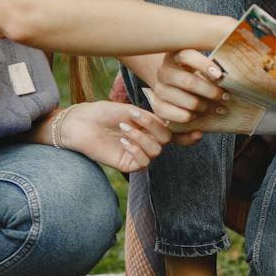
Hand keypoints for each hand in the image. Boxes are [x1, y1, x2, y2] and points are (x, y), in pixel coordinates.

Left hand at [41, 102, 173, 171]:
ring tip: (123, 128)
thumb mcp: (130, 110)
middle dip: (153, 126)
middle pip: (166, 139)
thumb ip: (151, 117)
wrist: (80, 123)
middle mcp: (145, 140)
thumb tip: (170, 123)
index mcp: (148, 127)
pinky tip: (123, 141)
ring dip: (141, 137)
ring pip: (156, 151)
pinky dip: (136, 150)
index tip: (194, 130)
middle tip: (133, 116)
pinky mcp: (127, 164)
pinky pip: (143, 162)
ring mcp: (137, 153)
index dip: (185, 133)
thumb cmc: (102, 113)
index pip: (171, 130)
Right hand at [125, 49, 226, 126]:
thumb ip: (211, 66)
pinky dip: (196, 117)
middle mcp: (164, 72)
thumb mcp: (199, 63)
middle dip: (211, 92)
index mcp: (174, 56)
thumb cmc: (192, 72)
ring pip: (188, 102)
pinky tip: (203, 114)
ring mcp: (160, 90)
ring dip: (207, 107)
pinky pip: (182, 116)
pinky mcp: (159, 106)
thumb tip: (228, 74)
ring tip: (219, 108)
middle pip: (188, 82)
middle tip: (225, 96)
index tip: (220, 75)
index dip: (204, 65)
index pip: (187, 56)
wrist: (172, 85)